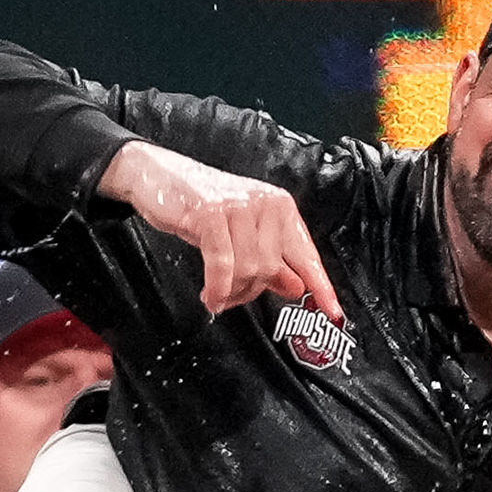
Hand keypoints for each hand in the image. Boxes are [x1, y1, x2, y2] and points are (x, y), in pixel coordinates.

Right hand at [99, 141, 342, 321]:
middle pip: (271, 271)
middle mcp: (266, 204)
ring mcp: (240, 208)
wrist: (158, 177)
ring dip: (230, 291)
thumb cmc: (200, 206)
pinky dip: (217, 288)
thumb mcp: (241, 234)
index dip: (321, 287)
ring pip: (249, 272)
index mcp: (280, 208)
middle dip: (249, 292)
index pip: (305, 255)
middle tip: (230, 295)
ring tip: (216, 291)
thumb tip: (295, 286)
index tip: (333, 313)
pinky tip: (210, 296)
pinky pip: (223, 267)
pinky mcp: (214, 215)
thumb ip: (270, 259)